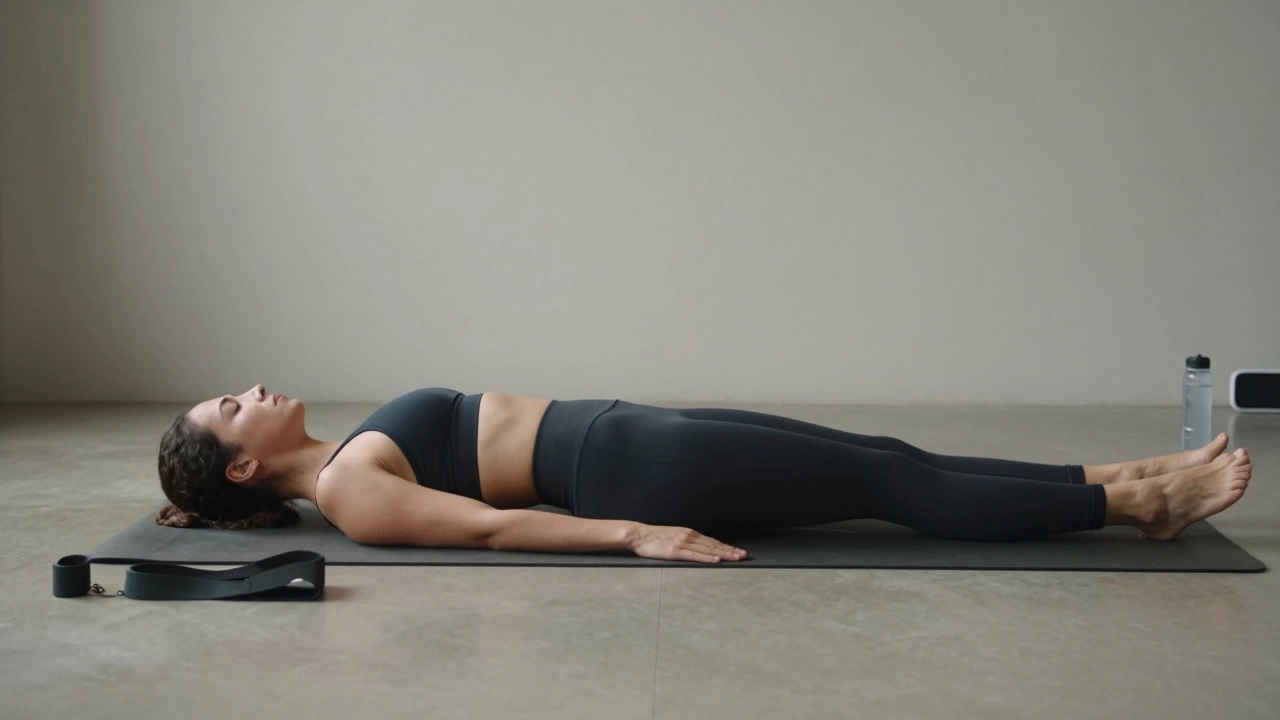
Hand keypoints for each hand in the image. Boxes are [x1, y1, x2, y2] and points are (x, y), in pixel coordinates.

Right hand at [628, 524, 748, 563]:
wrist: (639, 535)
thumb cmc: (655, 538)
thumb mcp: (674, 536)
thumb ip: (687, 541)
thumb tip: (699, 547)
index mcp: (690, 533)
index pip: (712, 542)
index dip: (727, 547)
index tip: (738, 551)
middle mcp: (689, 537)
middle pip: (713, 545)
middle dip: (730, 551)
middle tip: (744, 555)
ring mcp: (683, 544)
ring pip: (707, 550)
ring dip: (723, 554)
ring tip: (736, 558)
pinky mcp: (675, 552)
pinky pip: (694, 556)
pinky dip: (707, 558)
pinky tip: (716, 560)